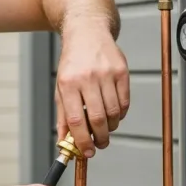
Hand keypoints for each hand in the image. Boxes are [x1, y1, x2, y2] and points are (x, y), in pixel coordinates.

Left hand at [54, 25, 129, 156]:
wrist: (87, 33)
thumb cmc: (72, 63)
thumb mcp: (61, 87)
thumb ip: (63, 116)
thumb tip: (65, 142)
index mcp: (68, 83)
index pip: (77, 120)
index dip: (82, 141)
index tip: (87, 152)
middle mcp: (87, 78)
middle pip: (98, 118)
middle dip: (99, 138)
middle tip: (99, 145)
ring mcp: (106, 74)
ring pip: (114, 112)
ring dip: (110, 127)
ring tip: (105, 128)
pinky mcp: (122, 71)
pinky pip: (125, 102)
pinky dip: (120, 114)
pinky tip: (113, 113)